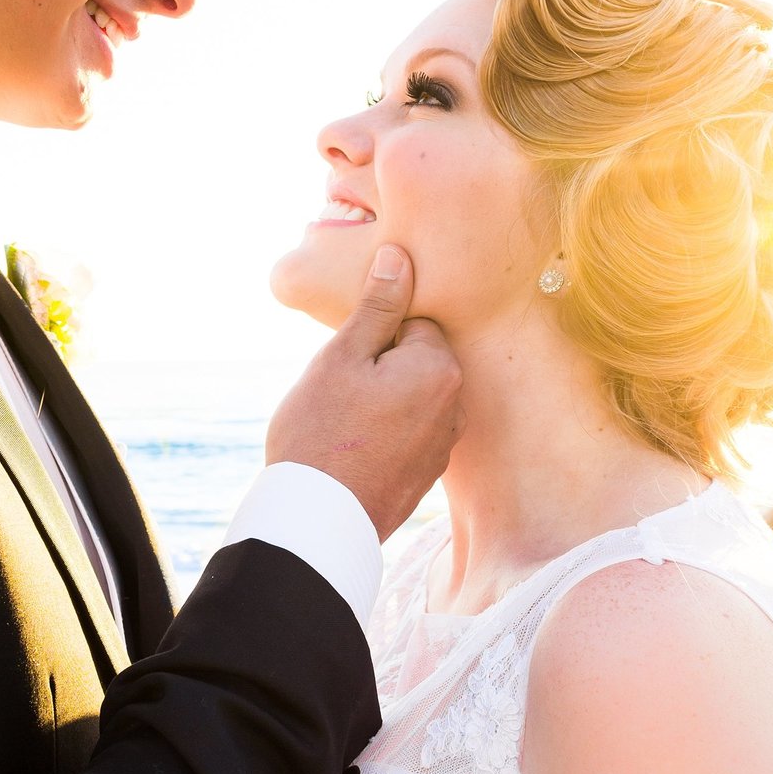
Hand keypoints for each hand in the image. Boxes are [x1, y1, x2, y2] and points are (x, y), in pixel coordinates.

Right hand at [267, 245, 463, 540]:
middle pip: (415, 357)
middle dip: (379, 365)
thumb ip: (378, 304)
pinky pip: (407, 431)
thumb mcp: (343, 357)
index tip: (346, 362)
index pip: (411, 321)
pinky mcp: (428, 473)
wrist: (316, 520)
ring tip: (343, 423)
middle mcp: (456, 405)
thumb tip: (399, 254)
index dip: (371, 335)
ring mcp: (444, 443)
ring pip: (410, 395)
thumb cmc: (321, 432)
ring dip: (382, 398)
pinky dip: (384, 432)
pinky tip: (353, 449)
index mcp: (439, 368)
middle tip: (339, 393)